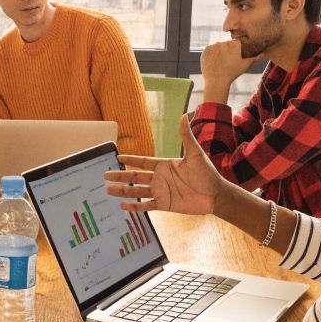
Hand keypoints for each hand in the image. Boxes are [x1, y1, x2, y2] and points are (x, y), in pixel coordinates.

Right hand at [104, 117, 225, 215]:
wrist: (215, 195)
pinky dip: (135, 207)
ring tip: (108, 190)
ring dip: (123, 191)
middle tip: (105, 175)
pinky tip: (123, 206)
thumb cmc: (207, 173)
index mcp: (164, 165)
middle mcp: (160, 178)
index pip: (143, 162)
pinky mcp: (164, 204)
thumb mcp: (195, 153)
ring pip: (137, 191)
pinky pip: (146, 206)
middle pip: (135, 177)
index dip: (130, 160)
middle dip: (120, 176)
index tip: (117, 157)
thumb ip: (186, 136)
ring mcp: (161, 192)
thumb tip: (185, 115)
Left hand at [199, 39, 255, 101]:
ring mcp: (214, 45)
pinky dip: (211, 54)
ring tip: (220, 62)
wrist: (216, 81)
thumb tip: (263, 53)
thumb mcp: (245, 66)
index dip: (235, 50)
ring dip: (218, 51)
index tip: (234, 57)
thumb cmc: (232, 74)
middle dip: (226, 50)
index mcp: (234, 44)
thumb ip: (254, 58)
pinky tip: (214, 62)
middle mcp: (224, 42)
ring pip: (217, 46)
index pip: (236, 42)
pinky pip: (209, 49)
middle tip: (226, 61)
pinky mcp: (206, 49)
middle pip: (226, 43)